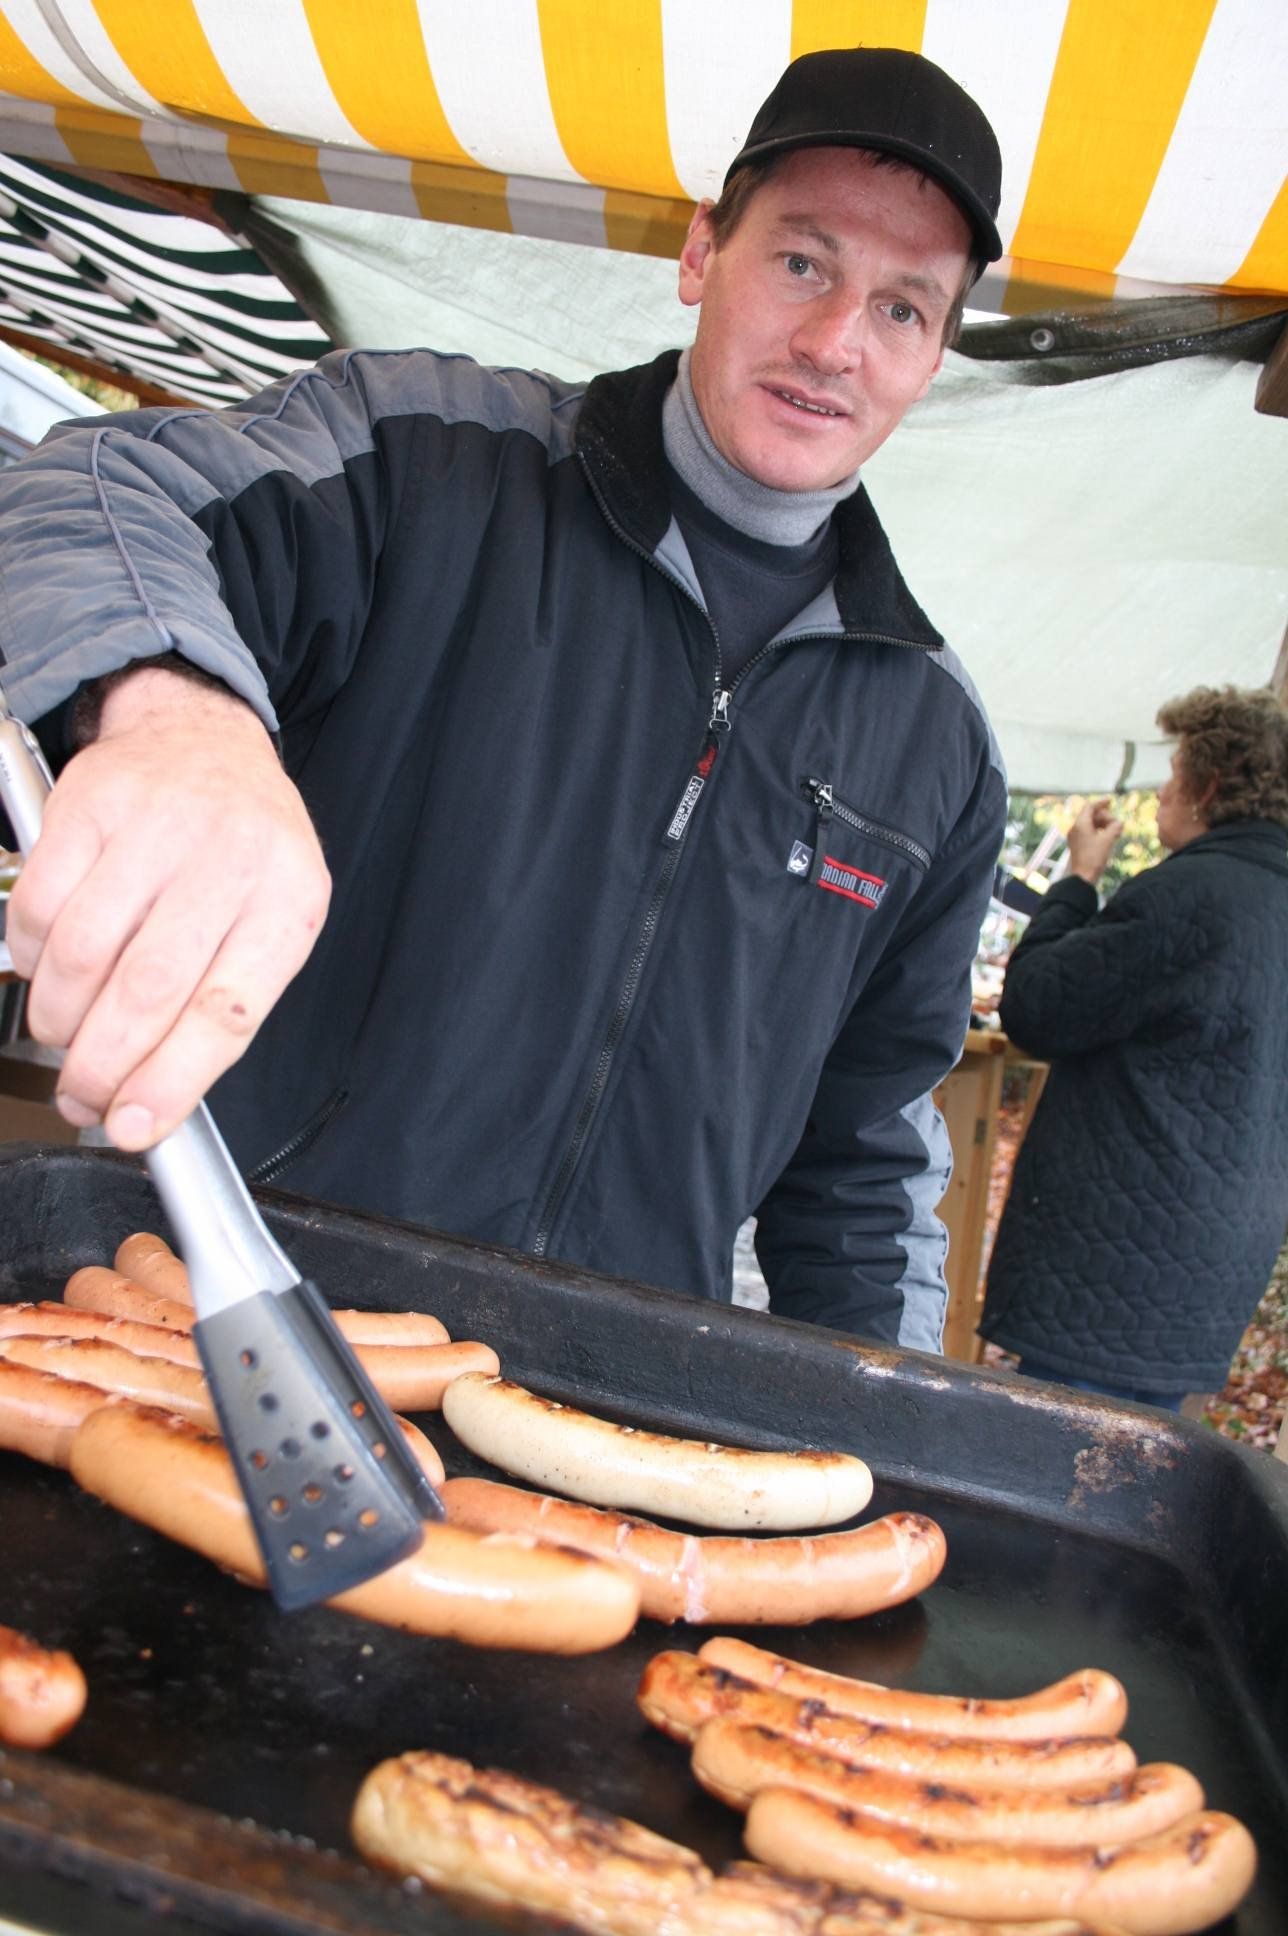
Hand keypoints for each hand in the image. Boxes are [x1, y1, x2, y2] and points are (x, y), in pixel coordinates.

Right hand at [7, 667, 330, 1148]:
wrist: (202, 740)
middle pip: (148, 989)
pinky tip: (50, 969)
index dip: (173, 1080)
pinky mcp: (91, 803)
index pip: (228, 1010)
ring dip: (61, 1019)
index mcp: (286, 900)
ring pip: (83, 953)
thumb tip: (152, 1103)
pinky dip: (32, 960)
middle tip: (83, 1098)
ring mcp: (157, 824)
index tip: (132, 1126)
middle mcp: (228, 856)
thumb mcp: (269, 920)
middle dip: (103, 1065)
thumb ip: (223, 1007)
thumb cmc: (241, 849)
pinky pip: (39, 907)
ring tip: (65, 1036)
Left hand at [1064, 796, 1122, 885]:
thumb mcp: (1108, 840)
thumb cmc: (1094, 858)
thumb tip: (1119, 823)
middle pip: (1091, 815)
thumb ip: (1115, 827)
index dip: (1101, 803)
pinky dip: (1099, 832)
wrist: (1083, 877)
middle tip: (1116, 825)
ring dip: (1103, 825)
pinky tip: (1109, 838)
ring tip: (1115, 833)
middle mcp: (1075, 828)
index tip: (1111, 801)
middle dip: (1105, 817)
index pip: (1090, 807)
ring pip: (1091, 824)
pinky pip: (1089, 833)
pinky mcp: (1078, 845)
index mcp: (1080, 824)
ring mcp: (1075, 837)